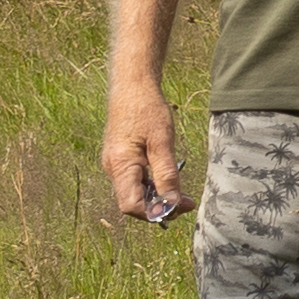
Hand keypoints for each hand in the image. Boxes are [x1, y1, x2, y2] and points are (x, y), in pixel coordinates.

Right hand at [103, 85, 185, 224]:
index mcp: (120, 166)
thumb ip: (166, 175)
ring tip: (181, 192)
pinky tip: (167, 178)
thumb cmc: (146, 109)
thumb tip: (171, 204)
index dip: (154, 212)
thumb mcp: (162, 143)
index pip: (131, 206)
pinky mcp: (120, 158)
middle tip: (186, 201)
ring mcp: (115, 164)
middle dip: (158, 207)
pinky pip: (134, 181)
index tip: (179, 206)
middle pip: (133, 203)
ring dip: (156, 197)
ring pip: (135, 193)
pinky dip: (152, 185)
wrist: (132, 85)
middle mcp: (113, 169)